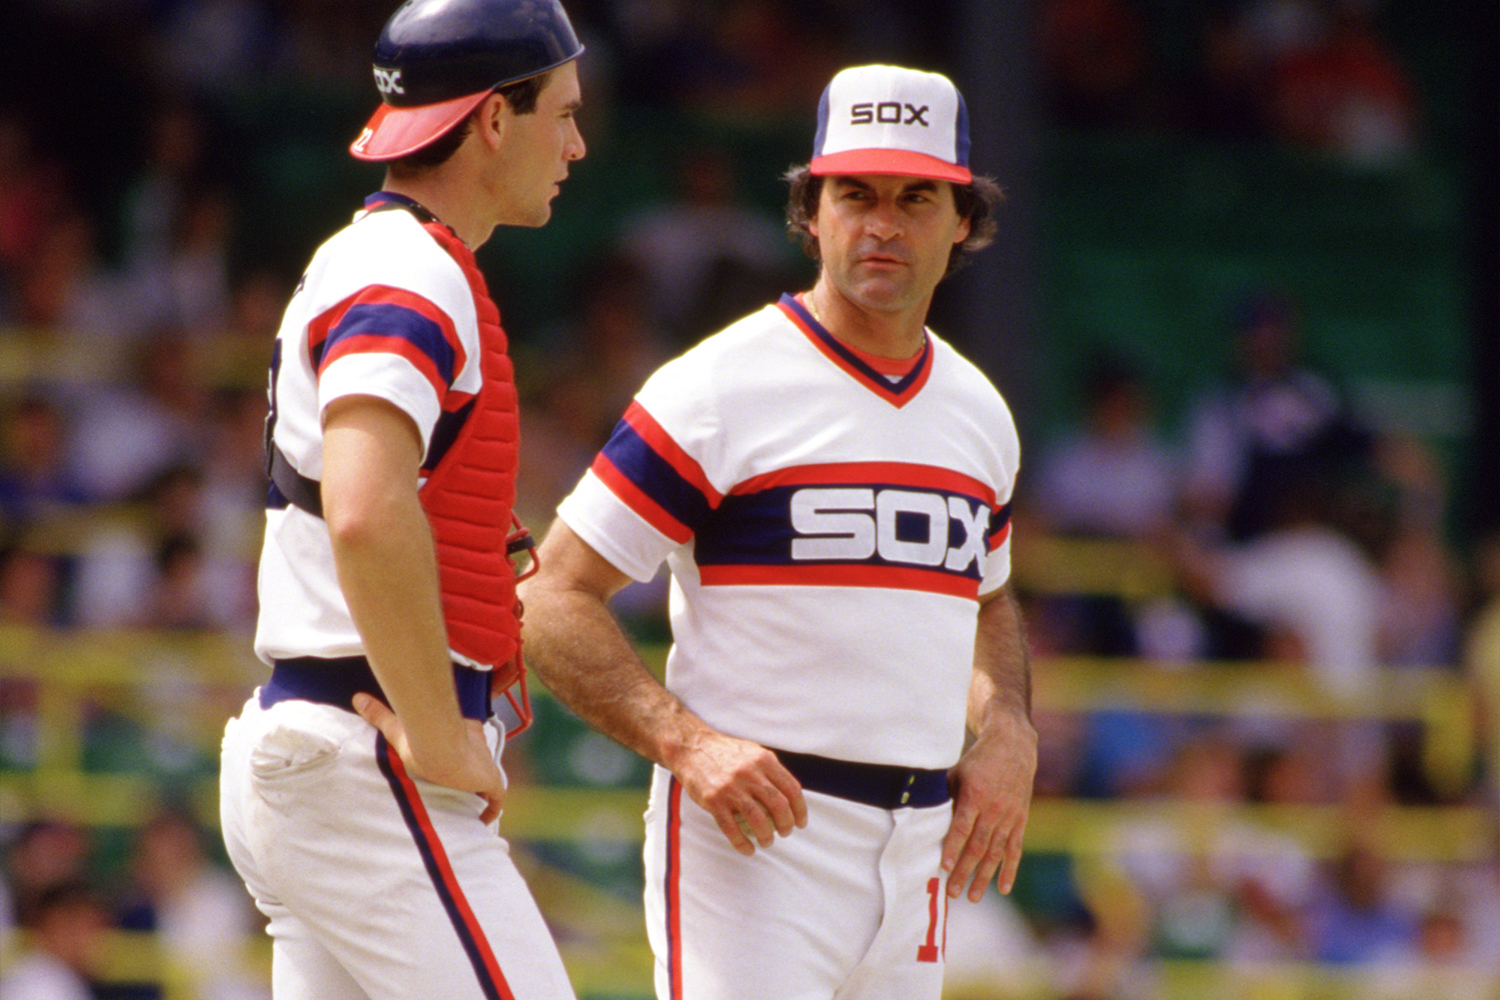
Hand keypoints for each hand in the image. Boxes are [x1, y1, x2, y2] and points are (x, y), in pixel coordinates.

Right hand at [354, 693, 507, 824]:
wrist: (440, 747)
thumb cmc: (422, 736)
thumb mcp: (397, 727)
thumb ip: (380, 715)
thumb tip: (357, 699)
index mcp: (462, 732)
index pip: (467, 742)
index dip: (463, 754)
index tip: (454, 767)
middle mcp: (478, 747)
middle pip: (478, 761)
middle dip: (471, 774)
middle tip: (459, 789)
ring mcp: (486, 764)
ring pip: (487, 779)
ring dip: (480, 791)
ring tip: (469, 806)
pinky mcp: (490, 780)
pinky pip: (496, 798)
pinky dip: (492, 808)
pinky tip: (484, 819)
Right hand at [673, 732, 807, 855]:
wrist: (691, 748)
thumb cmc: (725, 752)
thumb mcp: (753, 752)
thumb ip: (770, 770)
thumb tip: (790, 793)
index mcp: (763, 760)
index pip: (792, 788)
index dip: (800, 810)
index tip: (800, 822)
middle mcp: (749, 773)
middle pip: (778, 805)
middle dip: (786, 824)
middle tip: (785, 832)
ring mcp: (731, 787)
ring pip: (758, 819)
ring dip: (767, 836)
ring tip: (767, 841)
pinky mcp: (713, 801)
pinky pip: (731, 829)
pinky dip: (742, 843)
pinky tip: (748, 849)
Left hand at [941, 721, 1036, 901]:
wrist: (1012, 746)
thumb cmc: (977, 760)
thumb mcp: (957, 772)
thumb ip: (945, 796)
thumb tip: (923, 818)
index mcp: (975, 794)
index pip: (962, 826)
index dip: (952, 847)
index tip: (943, 866)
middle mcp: (994, 808)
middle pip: (978, 845)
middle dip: (964, 871)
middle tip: (952, 892)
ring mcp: (1010, 816)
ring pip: (996, 852)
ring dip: (984, 877)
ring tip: (972, 897)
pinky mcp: (1020, 820)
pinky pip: (1015, 848)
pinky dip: (1010, 869)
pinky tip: (1003, 888)